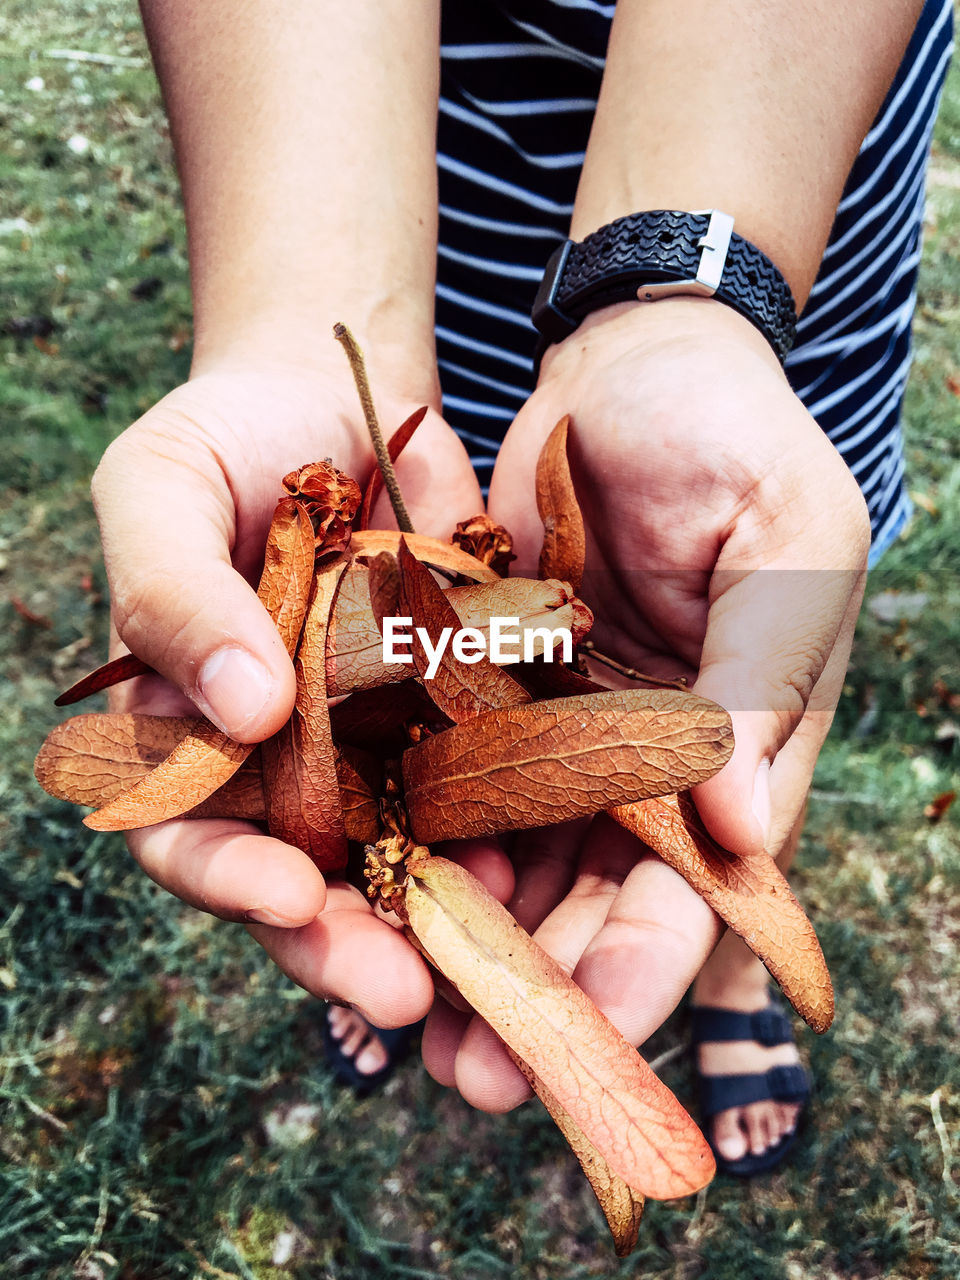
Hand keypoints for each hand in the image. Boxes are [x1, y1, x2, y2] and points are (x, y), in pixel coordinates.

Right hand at [93, 357, 483, 1028]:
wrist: (331, 389)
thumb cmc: (218, 440)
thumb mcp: (159, 494)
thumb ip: (173, 597)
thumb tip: (243, 711)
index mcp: (188, 735)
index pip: (187, 836)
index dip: (229, 881)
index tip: (288, 894)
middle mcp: (283, 762)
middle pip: (305, 880)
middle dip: (349, 939)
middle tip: (405, 986)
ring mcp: (375, 744)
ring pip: (407, 853)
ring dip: (447, 911)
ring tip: (498, 943)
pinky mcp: (459, 711)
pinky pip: (490, 778)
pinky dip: (518, 819)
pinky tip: (556, 846)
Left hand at [421, 297, 868, 1108]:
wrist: (634, 355)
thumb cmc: (737, 441)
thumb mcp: (784, 553)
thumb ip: (762, 692)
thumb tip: (742, 843)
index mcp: (735, 755)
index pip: (697, 889)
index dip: (651, 962)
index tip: (591, 1022)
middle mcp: (641, 763)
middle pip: (587, 902)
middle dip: (534, 987)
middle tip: (466, 1074)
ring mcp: (555, 729)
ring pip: (503, 860)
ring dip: (454, 933)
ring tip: (393, 1007)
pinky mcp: (478, 683)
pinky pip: (438, 771)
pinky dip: (404, 827)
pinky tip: (356, 882)